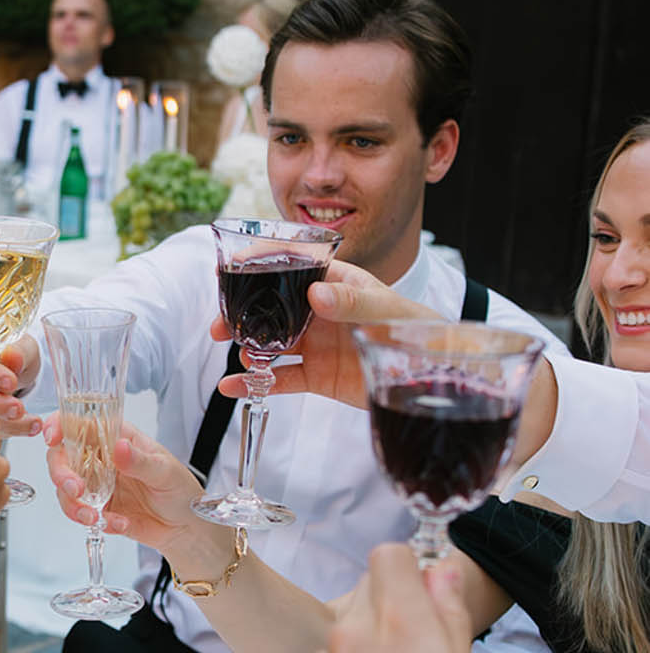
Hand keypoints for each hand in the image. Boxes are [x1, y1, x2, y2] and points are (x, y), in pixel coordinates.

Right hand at [44, 417, 200, 545]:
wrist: (187, 529)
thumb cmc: (181, 491)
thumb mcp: (166, 472)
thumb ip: (141, 461)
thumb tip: (120, 447)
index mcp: (117, 438)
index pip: (80, 423)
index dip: (60, 425)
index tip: (52, 437)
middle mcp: (102, 459)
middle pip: (63, 457)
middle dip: (61, 474)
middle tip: (75, 490)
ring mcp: (97, 485)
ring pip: (65, 489)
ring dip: (73, 504)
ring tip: (94, 516)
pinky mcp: (98, 509)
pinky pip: (81, 514)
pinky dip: (95, 521)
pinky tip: (120, 523)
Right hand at [214, 259, 434, 405]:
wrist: (431, 374)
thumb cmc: (414, 327)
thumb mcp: (385, 308)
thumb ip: (351, 301)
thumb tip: (315, 295)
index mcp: (333, 282)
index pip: (290, 266)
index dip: (258, 266)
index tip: (230, 270)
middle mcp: (318, 311)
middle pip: (269, 307)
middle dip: (241, 314)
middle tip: (220, 324)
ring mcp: (315, 343)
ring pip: (270, 343)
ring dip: (248, 347)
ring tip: (239, 353)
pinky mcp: (316, 375)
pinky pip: (280, 378)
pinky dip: (255, 383)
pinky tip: (234, 386)